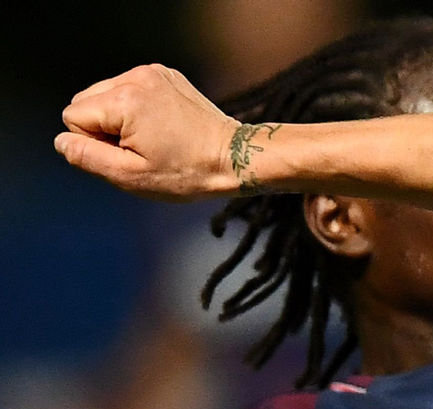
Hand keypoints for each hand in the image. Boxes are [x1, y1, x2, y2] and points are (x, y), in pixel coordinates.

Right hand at [55, 65, 244, 200]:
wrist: (235, 158)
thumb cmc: (188, 172)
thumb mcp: (131, 176)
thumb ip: (88, 157)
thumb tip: (62, 141)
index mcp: (124, 100)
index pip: (73, 117)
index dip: (95, 143)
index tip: (129, 154)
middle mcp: (136, 77)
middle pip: (86, 101)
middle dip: (104, 128)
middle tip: (142, 149)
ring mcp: (152, 73)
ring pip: (105, 95)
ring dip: (119, 119)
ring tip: (154, 138)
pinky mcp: (165, 74)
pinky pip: (129, 90)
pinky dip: (137, 108)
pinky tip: (162, 125)